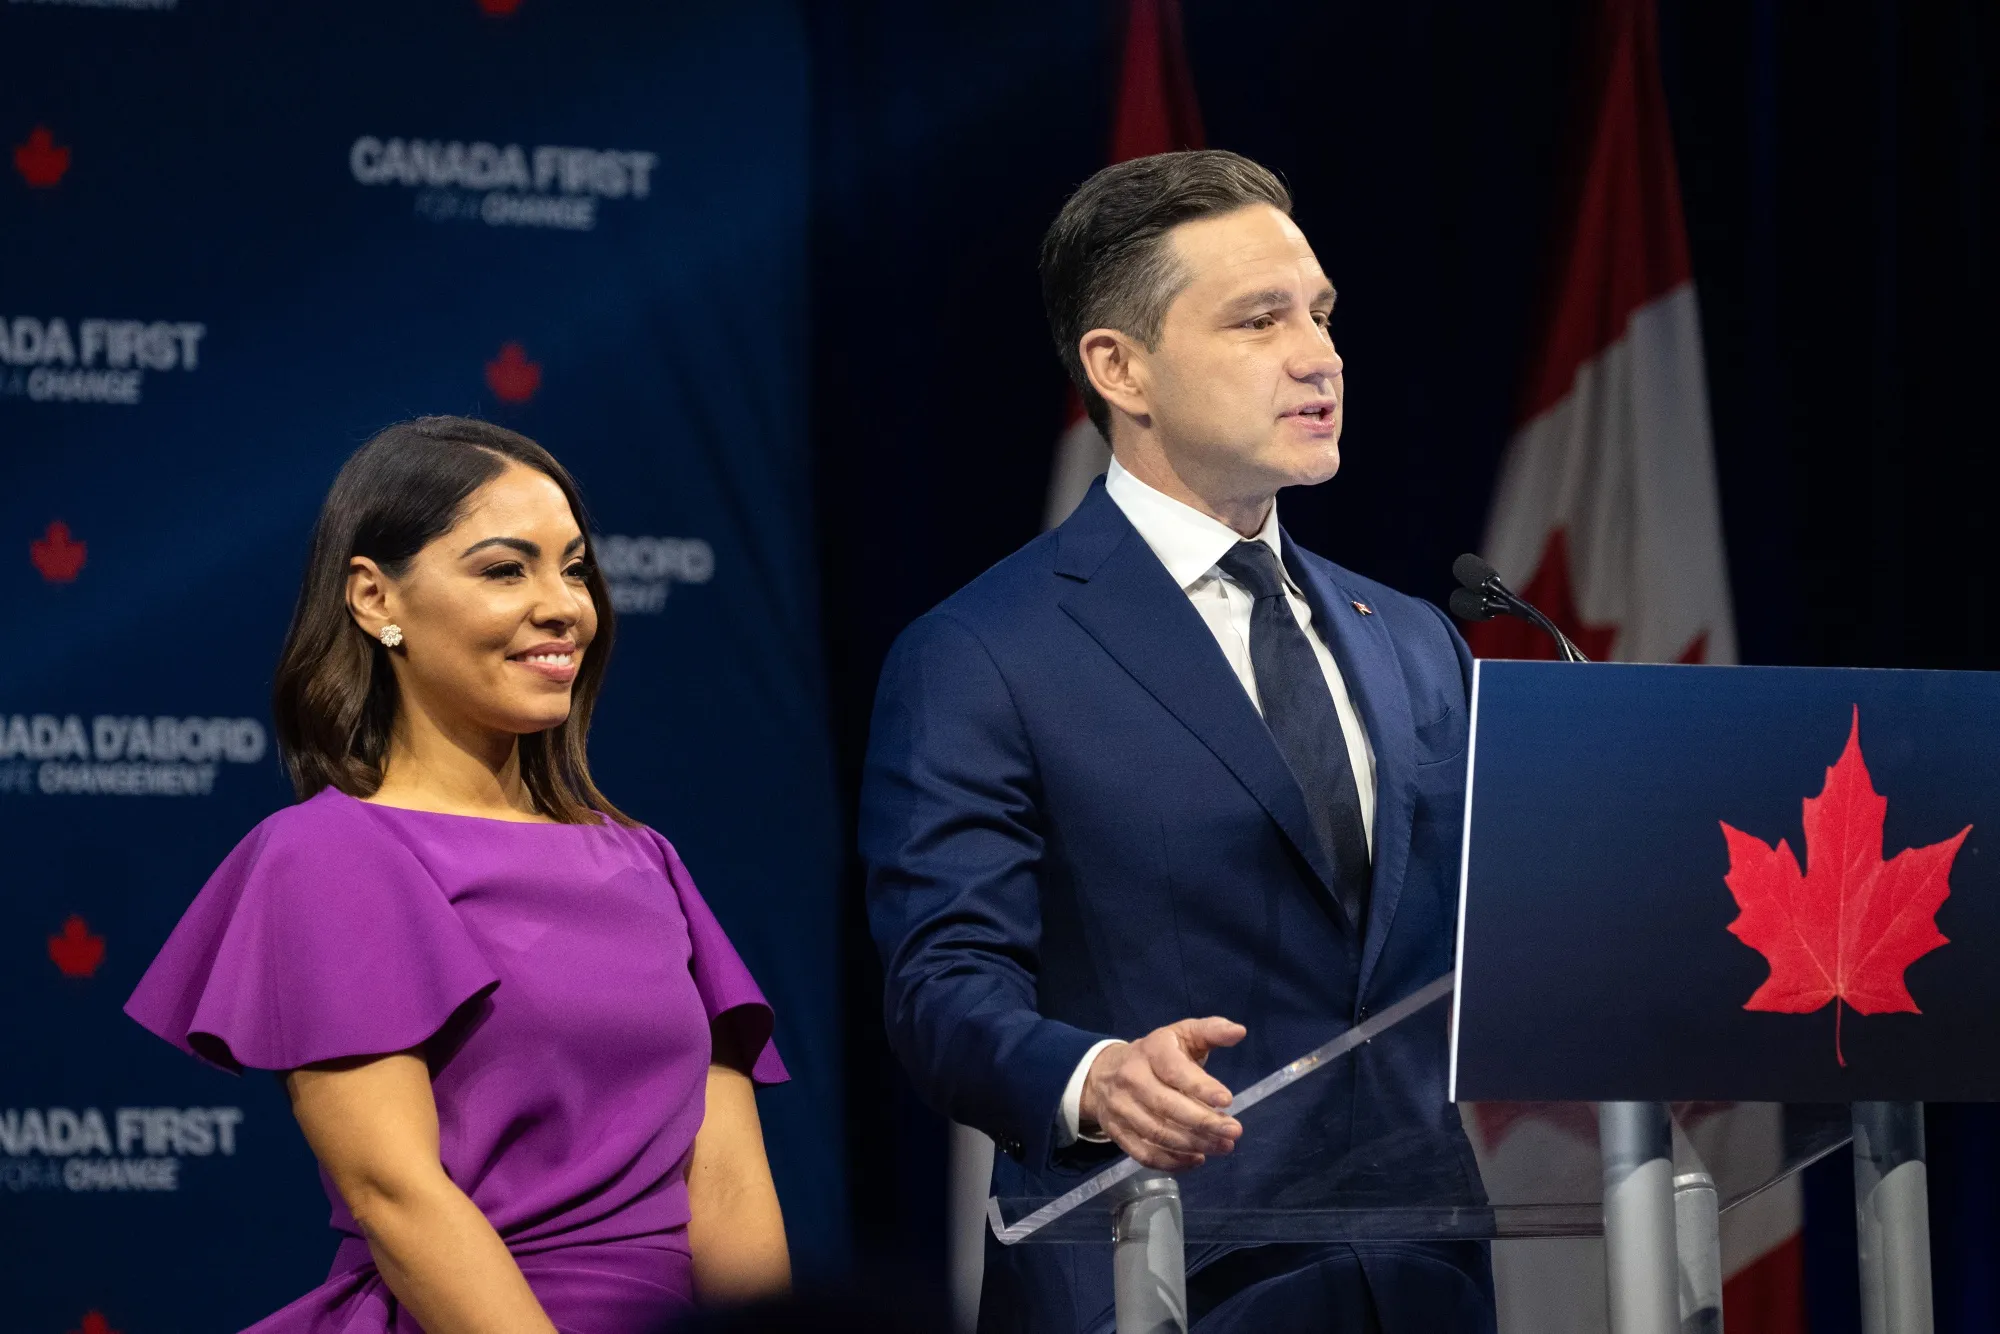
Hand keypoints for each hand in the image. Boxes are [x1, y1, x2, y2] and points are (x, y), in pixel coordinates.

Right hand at [1078, 1017, 1245, 1170]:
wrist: (1103, 1073)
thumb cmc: (1155, 1054)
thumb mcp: (1181, 1034)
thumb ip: (1211, 1031)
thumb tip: (1239, 1031)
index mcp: (1151, 1051)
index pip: (1174, 1070)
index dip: (1200, 1086)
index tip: (1228, 1100)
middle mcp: (1132, 1079)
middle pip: (1166, 1106)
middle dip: (1203, 1122)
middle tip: (1234, 1131)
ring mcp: (1121, 1108)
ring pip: (1157, 1133)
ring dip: (1194, 1144)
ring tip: (1224, 1146)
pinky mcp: (1118, 1133)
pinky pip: (1144, 1154)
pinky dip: (1172, 1162)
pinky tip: (1198, 1159)